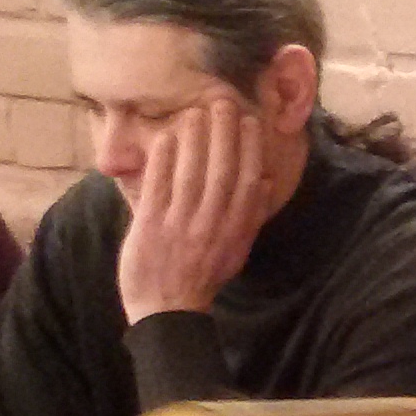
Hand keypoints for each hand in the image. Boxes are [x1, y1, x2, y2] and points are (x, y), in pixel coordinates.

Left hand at [117, 96, 274, 320]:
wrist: (167, 313)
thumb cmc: (202, 278)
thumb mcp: (236, 251)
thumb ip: (250, 217)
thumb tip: (265, 180)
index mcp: (234, 232)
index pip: (246, 183)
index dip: (250, 149)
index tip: (249, 122)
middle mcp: (210, 226)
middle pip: (221, 172)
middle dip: (223, 134)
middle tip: (222, 102)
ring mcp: (180, 226)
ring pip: (191, 175)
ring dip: (195, 140)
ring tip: (196, 112)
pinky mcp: (150, 228)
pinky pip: (158, 188)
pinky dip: (163, 162)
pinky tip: (166, 137)